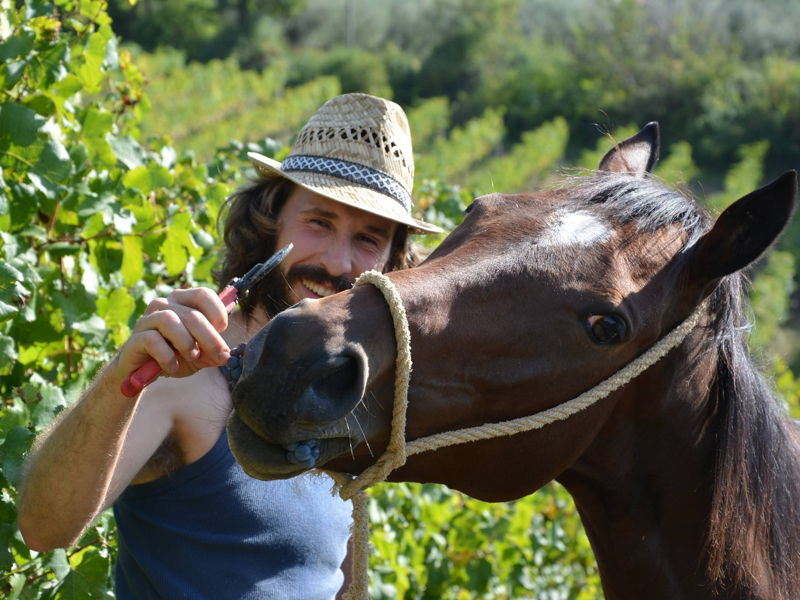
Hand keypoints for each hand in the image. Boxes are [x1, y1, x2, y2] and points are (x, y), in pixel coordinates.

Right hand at [115, 288, 231, 380]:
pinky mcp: (135, 337)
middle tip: (220, 356)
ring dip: (186, 342)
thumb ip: (214, 351)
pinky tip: (172, 367)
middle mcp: (164, 304)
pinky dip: (167, 356)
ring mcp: (147, 319)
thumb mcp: (200, 354)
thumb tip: (228, 355)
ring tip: (192, 357)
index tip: (222, 330)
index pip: (203, 294)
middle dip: (209, 338)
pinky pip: (152, 340)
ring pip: (170, 320)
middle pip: (191, 314)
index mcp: (182, 301)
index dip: (217, 312)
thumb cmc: (175, 356)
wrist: (143, 373)